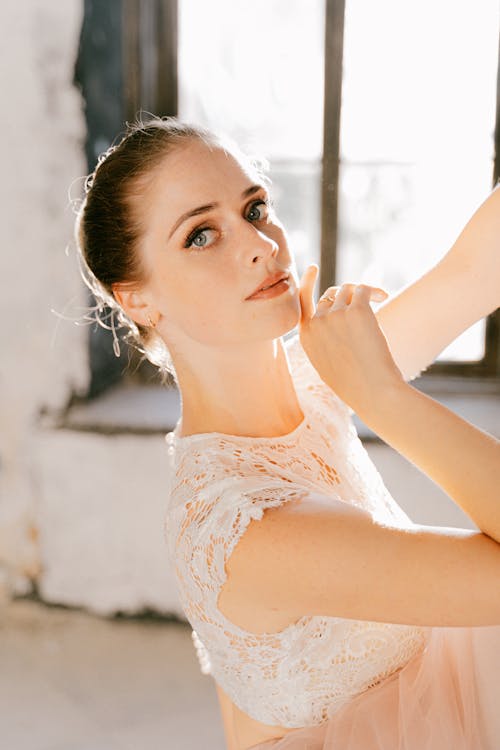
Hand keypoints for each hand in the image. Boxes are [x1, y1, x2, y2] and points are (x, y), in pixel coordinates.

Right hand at [298, 264, 405, 416]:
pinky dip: (375, 290)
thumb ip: (325, 339)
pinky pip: (364, 290)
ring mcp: (336, 315)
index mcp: (306, 336)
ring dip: (363, 293)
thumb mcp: (328, 364)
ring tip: (379, 299)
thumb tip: (336, 315)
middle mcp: (317, 323)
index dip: (308, 283)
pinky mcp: (358, 310)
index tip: (314, 268)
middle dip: (348, 295)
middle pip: (332, 294)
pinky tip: (384, 297)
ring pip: (349, 289)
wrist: (373, 392)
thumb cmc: (355, 385)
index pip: (302, 302)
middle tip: (366, 300)